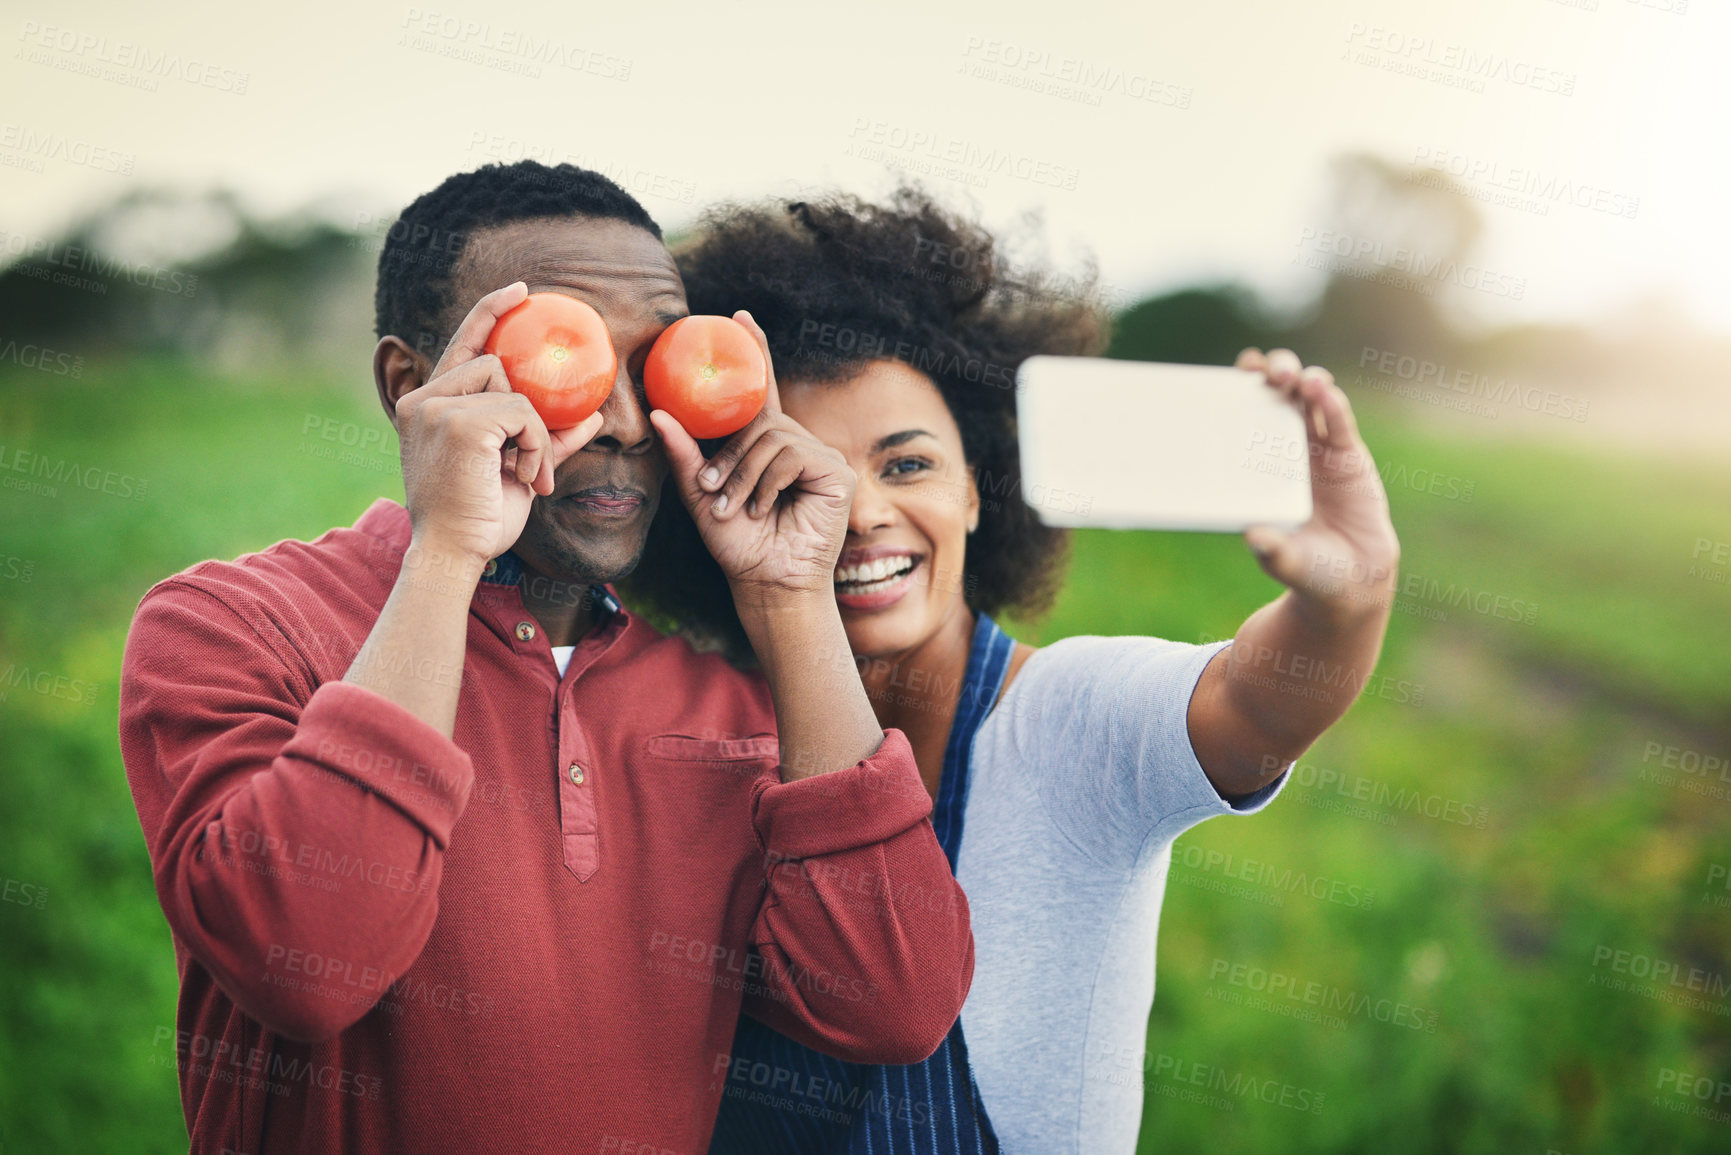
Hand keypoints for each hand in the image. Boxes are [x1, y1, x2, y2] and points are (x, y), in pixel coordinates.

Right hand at [396, 283, 603, 566]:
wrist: (453, 554)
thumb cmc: (479, 520)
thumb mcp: (516, 470)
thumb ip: (546, 438)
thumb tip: (592, 413)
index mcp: (427, 407)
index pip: (462, 345)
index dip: (490, 311)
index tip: (522, 291)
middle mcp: (422, 400)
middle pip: (497, 366)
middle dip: (526, 413)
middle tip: (528, 465)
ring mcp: (437, 408)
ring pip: (515, 391)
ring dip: (535, 436)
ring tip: (526, 475)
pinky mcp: (459, 422)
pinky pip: (524, 413)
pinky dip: (537, 446)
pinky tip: (524, 478)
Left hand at [649, 311, 855, 610]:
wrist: (767, 583)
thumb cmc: (737, 544)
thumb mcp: (700, 496)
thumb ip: (685, 454)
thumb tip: (658, 411)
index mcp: (769, 445)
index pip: (762, 391)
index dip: (755, 352)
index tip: (739, 316)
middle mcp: (798, 444)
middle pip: (760, 420)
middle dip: (729, 454)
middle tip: (713, 489)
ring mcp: (821, 455)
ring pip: (772, 437)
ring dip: (743, 474)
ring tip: (734, 505)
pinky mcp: (836, 472)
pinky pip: (791, 454)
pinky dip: (768, 481)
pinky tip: (765, 507)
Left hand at [1236, 347, 1400, 623]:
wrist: (1350, 580)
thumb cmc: (1303, 567)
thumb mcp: (1283, 560)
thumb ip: (1270, 549)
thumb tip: (1253, 535)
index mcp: (1257, 464)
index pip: (1246, 414)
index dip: (1241, 388)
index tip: (1236, 372)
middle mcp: (1285, 447)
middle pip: (1280, 394)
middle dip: (1274, 373)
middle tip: (1270, 372)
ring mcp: (1318, 448)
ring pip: (1311, 399)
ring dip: (1306, 381)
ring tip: (1301, 380)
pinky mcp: (1348, 455)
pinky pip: (1339, 422)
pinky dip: (1333, 405)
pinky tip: (1325, 393)